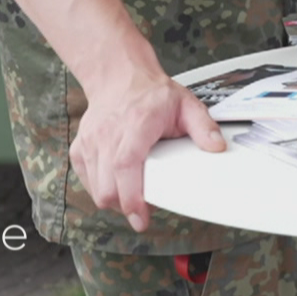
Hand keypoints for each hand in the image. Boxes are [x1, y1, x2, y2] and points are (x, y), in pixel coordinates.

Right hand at [70, 66, 225, 232]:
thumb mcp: (186, 105)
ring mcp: (90, 142)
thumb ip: (204, 126)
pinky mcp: (80, 149)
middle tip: (144, 208)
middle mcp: (108, 133)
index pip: (125, 165)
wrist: (120, 78)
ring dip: (115, 199)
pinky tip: (117, 182)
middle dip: (125, 206)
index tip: (140, 217)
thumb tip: (217, 147)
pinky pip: (87, 181)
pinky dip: (101, 188)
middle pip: (107, 186)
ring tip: (133, 193)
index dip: (131, 196)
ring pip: (96, 188)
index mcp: (136, 123)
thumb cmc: (151, 94)